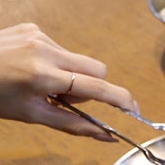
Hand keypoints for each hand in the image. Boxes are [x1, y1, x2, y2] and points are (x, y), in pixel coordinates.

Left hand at [0, 23, 136, 140]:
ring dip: (71, 74)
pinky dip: (54, 62)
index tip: (134, 109)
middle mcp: (45, 51)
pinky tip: (31, 68)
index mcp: (43, 77)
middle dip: (92, 86)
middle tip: (67, 100)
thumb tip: (106, 136)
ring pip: (79, 59)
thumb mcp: (31, 115)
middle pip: (97, 69)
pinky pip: (60, 47)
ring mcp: (39, 35)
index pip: (97, 87)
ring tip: (42, 84)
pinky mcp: (32, 28)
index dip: (121, 99)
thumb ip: (74, 125)